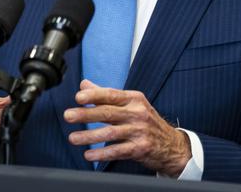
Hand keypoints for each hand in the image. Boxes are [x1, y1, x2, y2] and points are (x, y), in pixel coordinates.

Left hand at [63, 79, 191, 175]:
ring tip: (73, 138)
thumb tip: (84, 84)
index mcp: (134, 99)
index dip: (94, 95)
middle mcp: (138, 113)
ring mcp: (140, 131)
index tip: (78, 97)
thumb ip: (106, 95)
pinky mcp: (140, 148)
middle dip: (86, 114)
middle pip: (108, 113)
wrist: (172, 145)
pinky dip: (102, 153)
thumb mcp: (131, 104)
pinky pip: (118, 151)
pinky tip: (89, 154)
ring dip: (89, 136)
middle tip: (68, 116)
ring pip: (110, 133)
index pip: (111, 94)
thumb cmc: (147, 121)